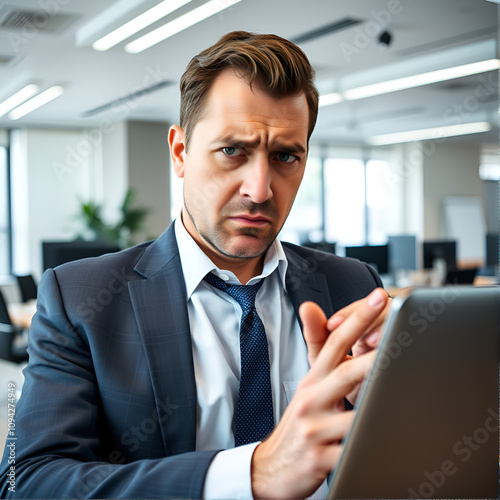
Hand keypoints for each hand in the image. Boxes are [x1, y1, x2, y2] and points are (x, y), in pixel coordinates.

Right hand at [251, 288, 388, 498]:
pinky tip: (394, 441)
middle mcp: (310, 400)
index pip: (334, 341)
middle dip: (377, 353)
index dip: (357, 317)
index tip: (379, 298)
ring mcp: (314, 429)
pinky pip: (353, 452)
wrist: (272, 467)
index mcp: (312, 380)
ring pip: (355, 415)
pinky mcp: (320, 459)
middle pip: (346, 371)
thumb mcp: (306, 387)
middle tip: (402, 333)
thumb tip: (311, 306)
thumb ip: (317, 350)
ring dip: (382, 405)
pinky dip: (373, 447)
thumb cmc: (299, 423)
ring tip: (409, 390)